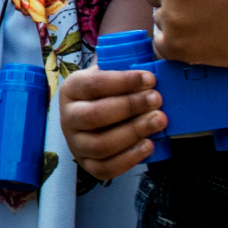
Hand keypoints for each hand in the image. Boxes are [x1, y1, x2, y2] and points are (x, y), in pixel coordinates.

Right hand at [58, 67, 163, 182]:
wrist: (96, 113)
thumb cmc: (109, 91)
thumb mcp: (109, 74)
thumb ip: (124, 67)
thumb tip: (155, 59)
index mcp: (71, 89)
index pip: (92, 85)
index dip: (123, 82)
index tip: (150, 78)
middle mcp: (67, 117)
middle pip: (95, 115)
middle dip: (130, 107)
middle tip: (157, 99)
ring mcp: (75, 143)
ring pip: (101, 144)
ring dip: (134, 132)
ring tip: (159, 121)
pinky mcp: (87, 164)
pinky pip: (106, 168)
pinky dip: (130, 158)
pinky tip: (149, 144)